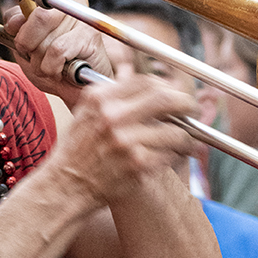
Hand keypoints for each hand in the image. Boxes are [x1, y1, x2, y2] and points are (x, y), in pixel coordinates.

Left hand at [0, 0, 113, 101]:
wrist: (81, 90)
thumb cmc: (54, 68)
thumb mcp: (26, 50)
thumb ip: (17, 31)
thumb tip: (14, 20)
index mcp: (47, 1)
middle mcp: (66, 0)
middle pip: (34, 16)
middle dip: (27, 44)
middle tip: (35, 56)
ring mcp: (80, 15)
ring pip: (44, 37)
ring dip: (39, 60)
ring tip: (51, 66)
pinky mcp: (90, 34)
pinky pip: (56, 52)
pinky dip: (51, 68)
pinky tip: (61, 70)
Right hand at [47, 75, 195, 209]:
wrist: (67, 185)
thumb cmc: (77, 150)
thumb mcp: (86, 112)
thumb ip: (111, 92)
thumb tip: (134, 72)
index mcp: (100, 99)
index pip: (146, 82)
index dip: (166, 87)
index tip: (174, 95)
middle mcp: (113, 117)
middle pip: (166, 99)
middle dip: (185, 104)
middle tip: (191, 110)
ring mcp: (127, 142)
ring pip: (175, 132)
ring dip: (184, 137)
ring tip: (183, 141)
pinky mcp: (138, 166)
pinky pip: (170, 156)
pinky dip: (174, 157)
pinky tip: (169, 157)